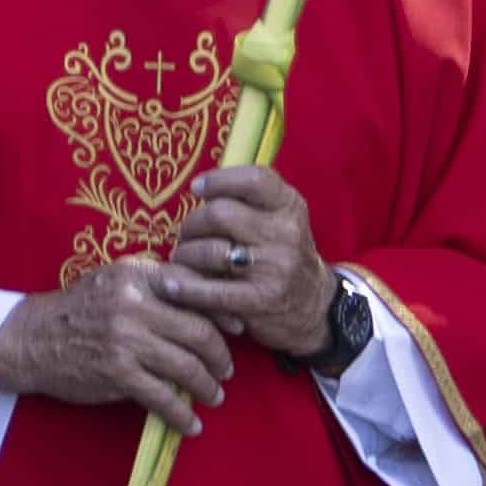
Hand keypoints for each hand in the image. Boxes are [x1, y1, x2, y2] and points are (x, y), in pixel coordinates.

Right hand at [0, 262, 235, 426]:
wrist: (31, 338)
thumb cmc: (78, 308)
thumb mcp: (114, 279)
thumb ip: (156, 282)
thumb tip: (207, 300)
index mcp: (138, 275)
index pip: (195, 290)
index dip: (222, 313)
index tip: (237, 330)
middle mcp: (134, 304)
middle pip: (199, 331)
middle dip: (221, 356)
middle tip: (227, 370)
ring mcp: (126, 339)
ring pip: (187, 366)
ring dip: (207, 386)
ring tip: (213, 395)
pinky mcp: (117, 373)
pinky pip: (163, 397)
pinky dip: (182, 415)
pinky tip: (191, 425)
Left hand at [167, 167, 339, 356]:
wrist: (315, 307)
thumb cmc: (282, 257)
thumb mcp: (280, 221)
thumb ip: (248, 202)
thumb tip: (199, 188)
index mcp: (290, 207)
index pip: (254, 179)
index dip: (219, 180)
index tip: (197, 188)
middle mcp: (286, 233)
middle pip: (219, 214)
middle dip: (192, 225)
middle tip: (186, 236)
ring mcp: (276, 267)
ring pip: (208, 250)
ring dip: (185, 256)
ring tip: (184, 261)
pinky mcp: (262, 299)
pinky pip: (210, 290)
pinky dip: (185, 287)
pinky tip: (170, 285)